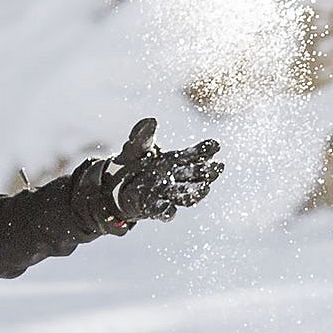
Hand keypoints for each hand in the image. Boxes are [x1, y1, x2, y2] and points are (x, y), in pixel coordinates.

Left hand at [81, 118, 225, 231]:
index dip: (204, 151)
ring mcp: (164, 194)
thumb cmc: (129, 164)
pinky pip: (163, 211)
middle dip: (207, 173)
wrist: (113, 186)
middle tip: (218, 168)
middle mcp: (172, 178)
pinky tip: (170, 208)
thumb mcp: (134, 148)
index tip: (216, 145)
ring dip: (196, 193)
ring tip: (205, 189)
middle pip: (194, 176)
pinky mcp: (153, 208)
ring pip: (185, 196)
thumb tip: (151, 121)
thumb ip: (142, 136)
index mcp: (171, 161)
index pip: (191, 156)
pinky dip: (167, 211)